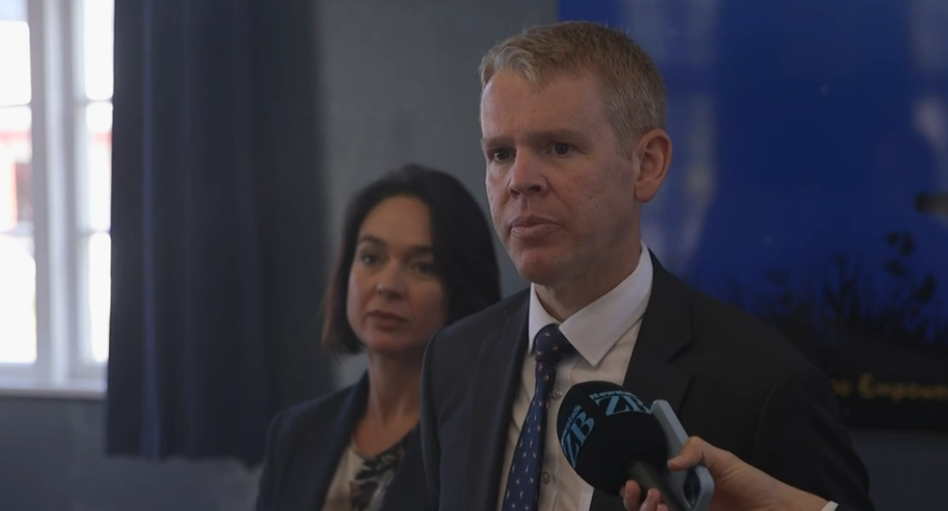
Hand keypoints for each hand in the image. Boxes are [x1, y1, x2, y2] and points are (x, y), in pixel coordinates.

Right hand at [620, 436, 830, 510]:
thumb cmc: (751, 483)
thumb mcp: (723, 459)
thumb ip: (697, 450)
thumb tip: (670, 462)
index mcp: (682, 479)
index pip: (649, 478)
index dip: (634, 479)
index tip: (629, 478)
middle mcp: (679, 499)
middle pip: (644, 502)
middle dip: (634, 498)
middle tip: (639, 490)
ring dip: (646, 509)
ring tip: (657, 503)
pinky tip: (666, 510)